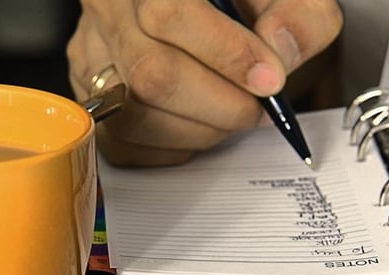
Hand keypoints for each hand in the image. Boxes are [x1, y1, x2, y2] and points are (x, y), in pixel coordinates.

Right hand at [67, 0, 342, 165]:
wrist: (199, 11)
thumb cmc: (237, 2)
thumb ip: (300, 14)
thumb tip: (279, 54)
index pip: (169, 14)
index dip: (227, 55)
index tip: (270, 81)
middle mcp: (109, 11)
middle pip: (152, 75)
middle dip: (220, 106)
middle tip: (257, 107)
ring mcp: (91, 56)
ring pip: (135, 117)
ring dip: (199, 130)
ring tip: (229, 112)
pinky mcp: (89, 96)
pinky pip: (123, 143)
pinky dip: (172, 146)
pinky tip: (196, 122)